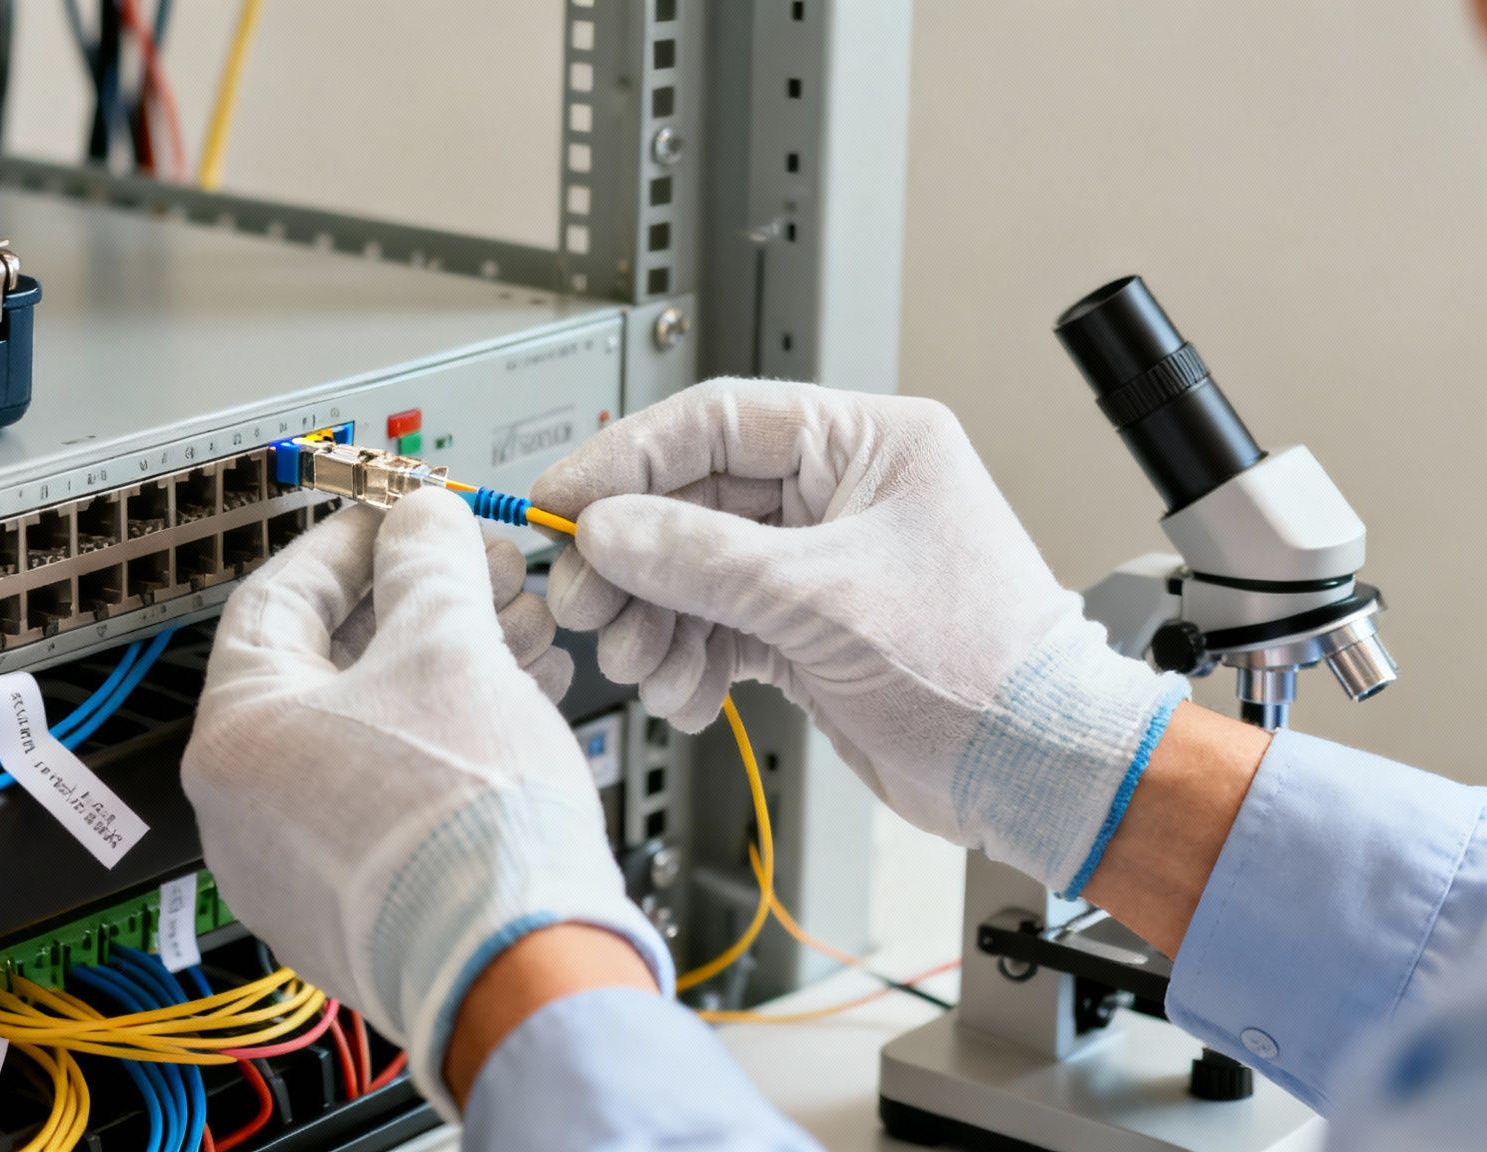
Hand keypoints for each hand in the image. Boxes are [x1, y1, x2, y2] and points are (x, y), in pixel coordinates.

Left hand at [183, 490, 670, 1117]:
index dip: (354, 543)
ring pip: (366, 734)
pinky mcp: (354, 909)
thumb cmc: (466, 825)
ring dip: (443, 673)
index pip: (278, 598)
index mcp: (234, 736)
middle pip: (329, 668)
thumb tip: (422, 523)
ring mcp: (295, 869)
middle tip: (482, 579)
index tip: (404, 520)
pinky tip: (511, 716)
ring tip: (520, 643)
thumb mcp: (449, 646)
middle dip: (418, 609)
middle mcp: (243, 810)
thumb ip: (428, 561)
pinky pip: (386, 798)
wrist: (521, 965)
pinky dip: (442, 747)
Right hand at [532, 379, 1186, 894]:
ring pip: (694, 570)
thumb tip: (606, 530)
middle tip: (584, 605)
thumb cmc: (986, 671)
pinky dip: (688, 662)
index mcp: (867, 443)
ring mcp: (820, 564)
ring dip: (655, 621)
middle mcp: (840, 493)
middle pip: (692, 501)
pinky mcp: (807, 629)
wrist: (1039, 774)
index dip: (626, 461)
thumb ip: (703, 558)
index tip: (563, 505)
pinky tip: (688, 695)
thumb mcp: (825, 600)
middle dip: (633, 559)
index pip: (716, 420)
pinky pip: (716, 627)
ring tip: (644, 664)